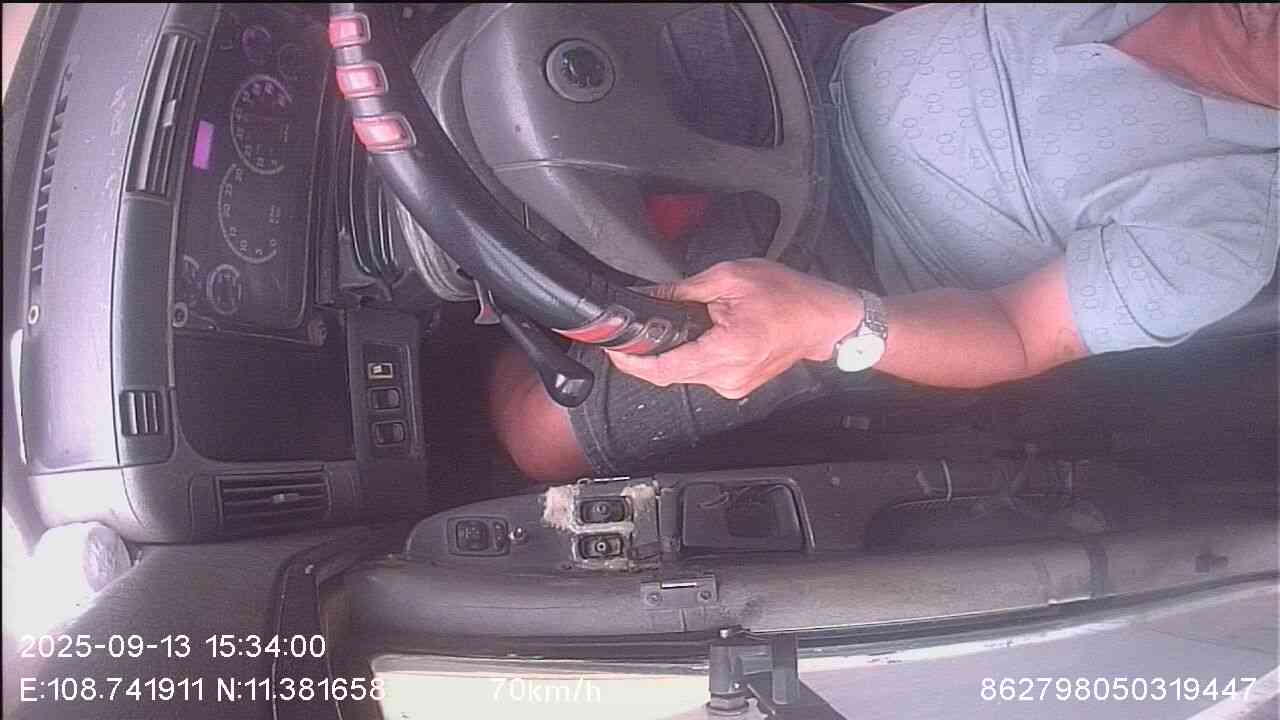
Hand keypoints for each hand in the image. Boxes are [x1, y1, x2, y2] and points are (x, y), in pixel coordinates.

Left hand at [608, 259, 863, 398]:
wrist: (823, 319)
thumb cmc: (787, 294)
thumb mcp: (730, 277)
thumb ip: (683, 289)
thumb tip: (647, 295)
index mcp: (728, 350)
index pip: (665, 369)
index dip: (633, 362)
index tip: (613, 349)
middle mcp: (729, 376)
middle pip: (669, 373)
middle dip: (648, 354)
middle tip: (633, 330)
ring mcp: (733, 386)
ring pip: (684, 374)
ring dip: (671, 353)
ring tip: (673, 326)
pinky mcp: (736, 386)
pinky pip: (701, 374)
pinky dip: (690, 356)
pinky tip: (696, 336)